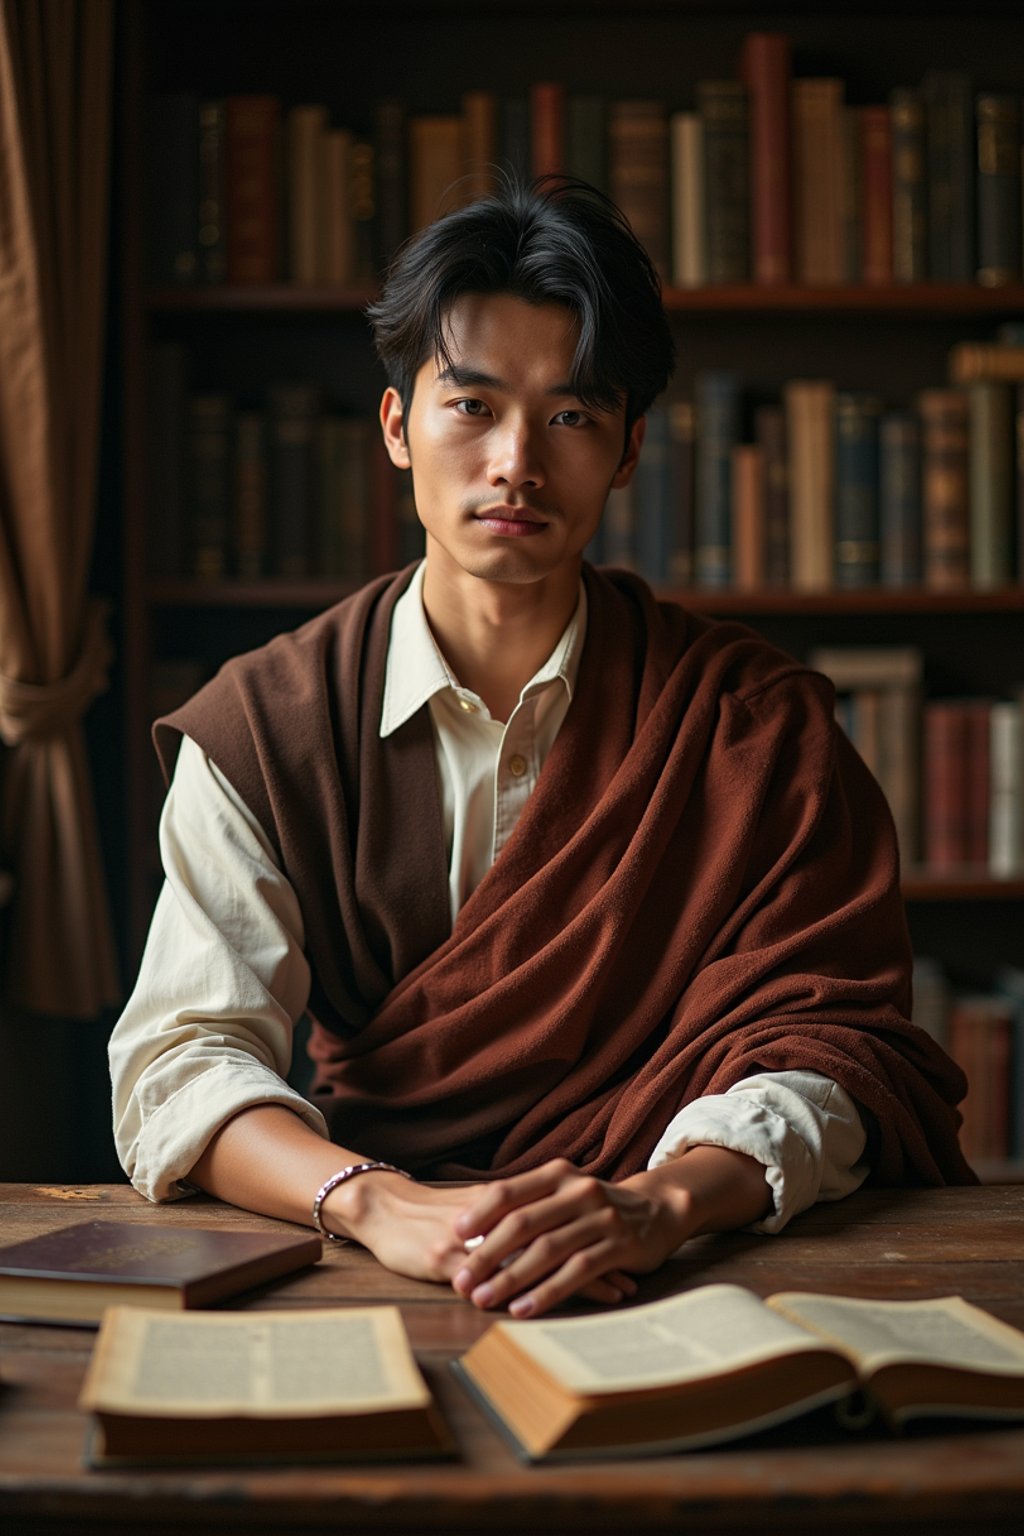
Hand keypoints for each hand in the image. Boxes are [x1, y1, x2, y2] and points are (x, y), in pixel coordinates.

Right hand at [324, 1171, 635, 1304]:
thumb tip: (550, 1222)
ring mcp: (470, 1236)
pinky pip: (491, 1277)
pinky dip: (520, 1291)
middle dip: (595, 1257)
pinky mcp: (447, 1258)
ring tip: (610, 1294)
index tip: (627, 1248)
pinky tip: (539, 1307)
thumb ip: (510, 1210)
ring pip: (531, 1256)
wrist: (381, 1207)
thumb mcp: (476, 1207)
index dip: (593, 1232)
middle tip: (629, 1278)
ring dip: (572, 1278)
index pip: (558, 1213)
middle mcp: (492, 1215)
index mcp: (502, 1198)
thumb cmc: (431, 1213)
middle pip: (555, 1233)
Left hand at [449, 1147, 771, 1317]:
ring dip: (512, 1277)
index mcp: (557, 1175)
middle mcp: (578, 1191)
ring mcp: (600, 1218)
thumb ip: (529, 1205)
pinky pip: (577, 1271)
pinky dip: (548, 1291)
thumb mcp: (564, 1194)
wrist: (658, 1209)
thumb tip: (476, 1228)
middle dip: (488, 1254)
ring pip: (548, 1249)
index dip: (480, 1213)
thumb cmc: (596, 1206)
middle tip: (462, 1280)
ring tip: (484, 1299)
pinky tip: (524, 1308)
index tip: (454, 1235)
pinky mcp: (619, 1245)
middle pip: (523, 1222)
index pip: (510, 1190)